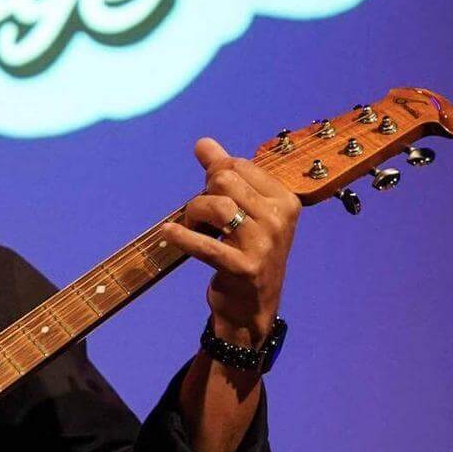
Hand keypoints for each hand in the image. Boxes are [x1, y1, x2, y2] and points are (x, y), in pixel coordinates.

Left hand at [162, 137, 300, 345]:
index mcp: (285, 200)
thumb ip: (224, 175)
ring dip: (192, 214)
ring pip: (215, 206)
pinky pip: (205, 244)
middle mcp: (279, 219)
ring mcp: (264, 244)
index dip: (215, 176)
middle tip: (199, 215)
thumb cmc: (245, 253)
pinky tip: (167, 234)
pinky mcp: (244, 268)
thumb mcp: (244, 212)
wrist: (251, 308)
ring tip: (191, 227)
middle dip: (202, 193)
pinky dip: (181, 237)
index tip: (211, 196)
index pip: (239, 165)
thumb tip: (203, 143)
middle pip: (225, 181)